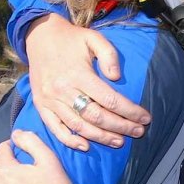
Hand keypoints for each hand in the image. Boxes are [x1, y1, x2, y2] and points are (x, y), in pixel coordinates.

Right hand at [26, 14, 148, 150]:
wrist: (39, 36)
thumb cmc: (71, 39)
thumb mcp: (93, 38)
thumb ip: (109, 54)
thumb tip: (117, 77)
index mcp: (78, 74)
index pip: (109, 100)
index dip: (129, 111)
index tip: (145, 118)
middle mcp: (63, 90)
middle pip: (96, 116)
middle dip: (120, 127)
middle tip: (138, 132)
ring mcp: (50, 100)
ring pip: (79, 126)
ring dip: (101, 137)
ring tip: (119, 141)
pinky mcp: (41, 106)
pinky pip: (55, 128)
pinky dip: (70, 140)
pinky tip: (86, 146)